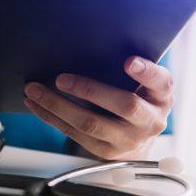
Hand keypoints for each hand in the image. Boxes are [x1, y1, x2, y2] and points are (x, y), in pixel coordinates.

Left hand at [24, 56, 173, 159]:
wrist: (139, 140)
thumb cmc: (138, 99)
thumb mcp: (145, 84)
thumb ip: (132, 69)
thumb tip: (92, 44)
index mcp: (161, 96)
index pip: (161, 82)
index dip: (146, 72)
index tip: (128, 61)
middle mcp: (150, 120)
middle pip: (124, 105)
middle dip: (89, 90)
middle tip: (61, 78)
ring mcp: (128, 139)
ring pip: (90, 123)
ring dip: (57, 105)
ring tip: (34, 90)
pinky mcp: (106, 151)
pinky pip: (74, 133)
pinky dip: (51, 117)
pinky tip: (36, 104)